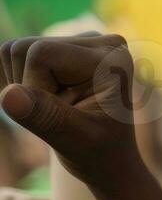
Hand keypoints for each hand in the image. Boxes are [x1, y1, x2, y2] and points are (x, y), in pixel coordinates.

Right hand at [0, 34, 144, 187]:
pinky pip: (11, 56)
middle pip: (22, 48)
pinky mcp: (61, 46)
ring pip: (12, 50)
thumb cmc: (97, 152)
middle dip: (27, 88)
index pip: (40, 54)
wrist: (104, 157)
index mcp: (113, 58)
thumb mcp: (76, 141)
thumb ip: (45, 116)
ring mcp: (78, 41)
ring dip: (21, 87)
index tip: (63, 116)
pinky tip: (48, 99)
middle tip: (60, 114)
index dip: (35, 89)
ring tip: (56, 108)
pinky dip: (18, 83)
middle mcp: (99, 42)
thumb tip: (8, 96)